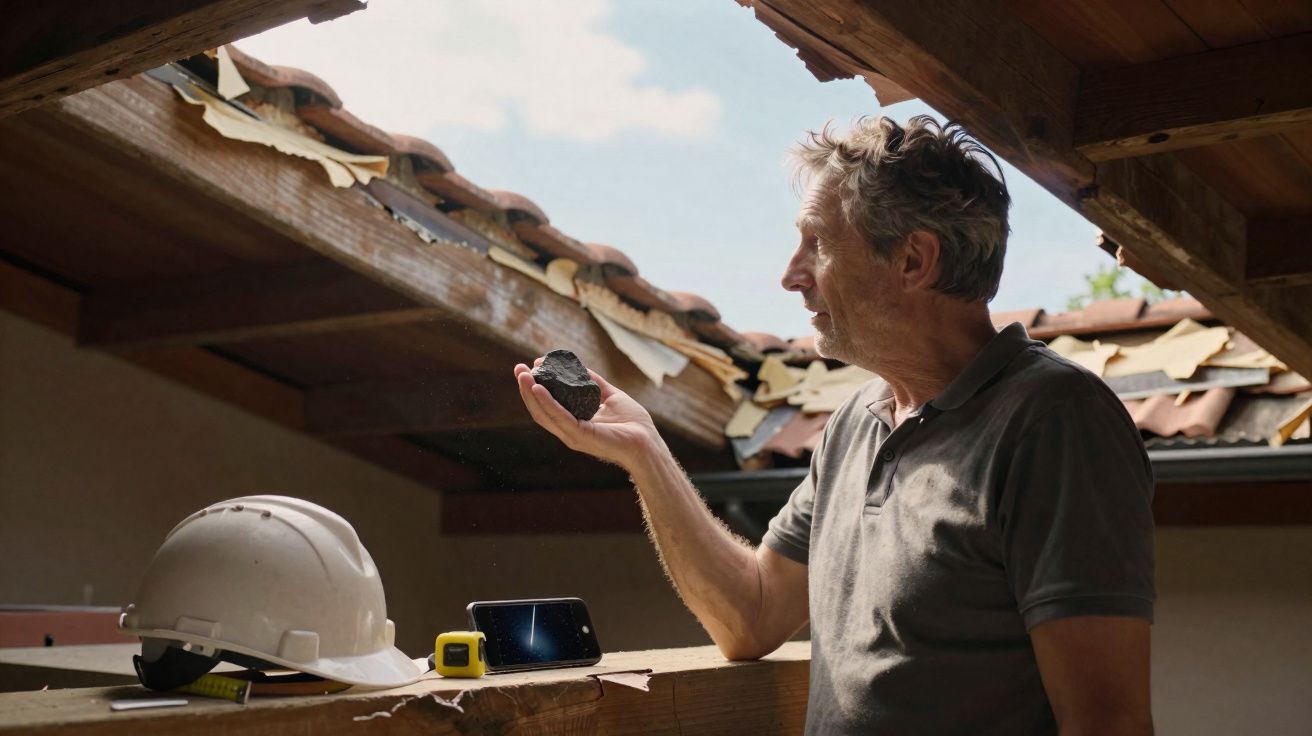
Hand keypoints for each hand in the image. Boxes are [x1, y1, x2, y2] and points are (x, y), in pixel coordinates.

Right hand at [514, 359, 661, 468]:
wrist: (647, 441)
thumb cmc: (632, 423)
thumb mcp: (610, 396)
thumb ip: (595, 383)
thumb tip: (580, 367)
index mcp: (573, 423)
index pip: (546, 406)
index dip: (535, 387)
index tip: (530, 367)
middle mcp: (568, 430)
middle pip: (539, 409)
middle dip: (526, 388)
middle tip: (518, 368)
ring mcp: (572, 434)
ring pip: (544, 413)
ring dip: (530, 393)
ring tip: (523, 374)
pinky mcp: (581, 435)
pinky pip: (560, 417)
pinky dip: (548, 402)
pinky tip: (538, 388)